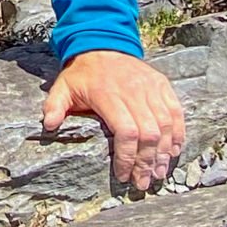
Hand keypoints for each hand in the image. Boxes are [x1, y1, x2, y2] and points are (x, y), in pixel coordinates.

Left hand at [42, 50, 185, 190]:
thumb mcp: (63, 86)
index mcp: (108, 94)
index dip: (126, 157)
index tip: (122, 175)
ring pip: (165, 125)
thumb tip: (48, 126)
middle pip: (148, 133)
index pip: (125, 132)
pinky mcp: (162, 84)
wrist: (103, 44)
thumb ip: (54, 105)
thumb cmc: (82, 73)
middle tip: (142, 183)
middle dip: (147, 162)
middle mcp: (133, 91)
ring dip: (164, 153)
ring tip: (158, 173)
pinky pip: (176, 112)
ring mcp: (150, 87)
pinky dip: (178, 133)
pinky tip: (174, 152)